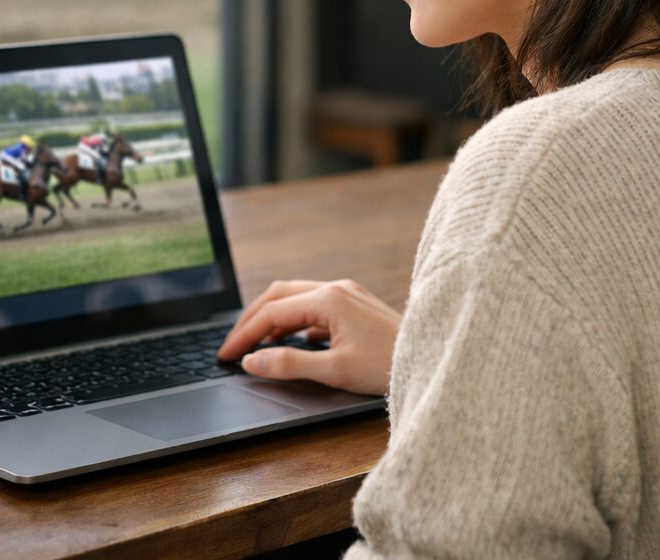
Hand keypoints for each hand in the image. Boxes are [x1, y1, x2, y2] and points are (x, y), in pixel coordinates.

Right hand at [215, 279, 401, 396]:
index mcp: (328, 299)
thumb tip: (252, 361)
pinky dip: (293, 321)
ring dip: (271, 318)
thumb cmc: (389, 367)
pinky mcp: (355, 304)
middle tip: (232, 345)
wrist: (433, 360)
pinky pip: (313, 306)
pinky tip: (291, 341)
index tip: (225, 355)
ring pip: (295, 297)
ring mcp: (347, 293)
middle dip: (251, 320)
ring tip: (254, 343)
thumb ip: (289, 364)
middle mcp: (335, 289)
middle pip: (278, 296)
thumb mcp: (335, 371)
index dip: (244, 335)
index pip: (272, 313)